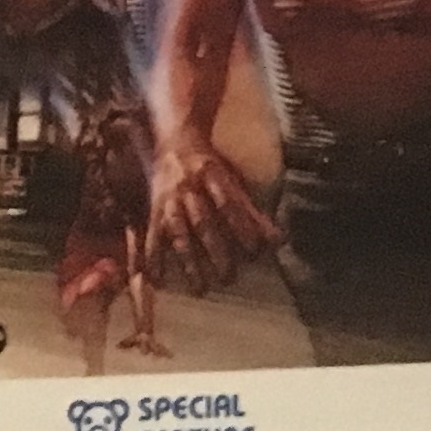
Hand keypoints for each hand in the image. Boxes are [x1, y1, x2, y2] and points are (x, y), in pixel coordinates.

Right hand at [144, 142, 282, 292]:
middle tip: (228, 278)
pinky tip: (158, 281)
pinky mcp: (153, 211)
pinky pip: (151, 237)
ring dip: (188, 262)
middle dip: (216, 251)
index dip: (242, 227)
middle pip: (203, 222)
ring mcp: (169, 200)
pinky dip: (154, 259)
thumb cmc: (211, 166)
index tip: (254, 252)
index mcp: (214, 175)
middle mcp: (190, 188)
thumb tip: (278, 240)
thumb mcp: (233, 180)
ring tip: (199, 289)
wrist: (175, 142)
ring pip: (178, 233)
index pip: (229, 204)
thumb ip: (253, 211)